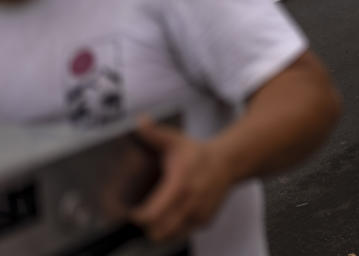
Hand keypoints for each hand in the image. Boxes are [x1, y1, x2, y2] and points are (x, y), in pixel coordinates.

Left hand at [129, 118, 232, 242]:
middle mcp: (190, 202)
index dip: (138, 216)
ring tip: (154, 217)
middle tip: (141, 215)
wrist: (227, 162)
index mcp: (179, 183)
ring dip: (160, 231)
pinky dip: (174, 229)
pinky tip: (171, 216)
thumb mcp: (175, 140)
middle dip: (146, 227)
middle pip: (159, 232)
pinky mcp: (205, 221)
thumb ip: (154, 133)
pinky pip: (183, 233)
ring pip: (171, 236)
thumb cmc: (198, 153)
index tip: (131, 210)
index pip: (152, 214)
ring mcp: (199, 214)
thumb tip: (139, 122)